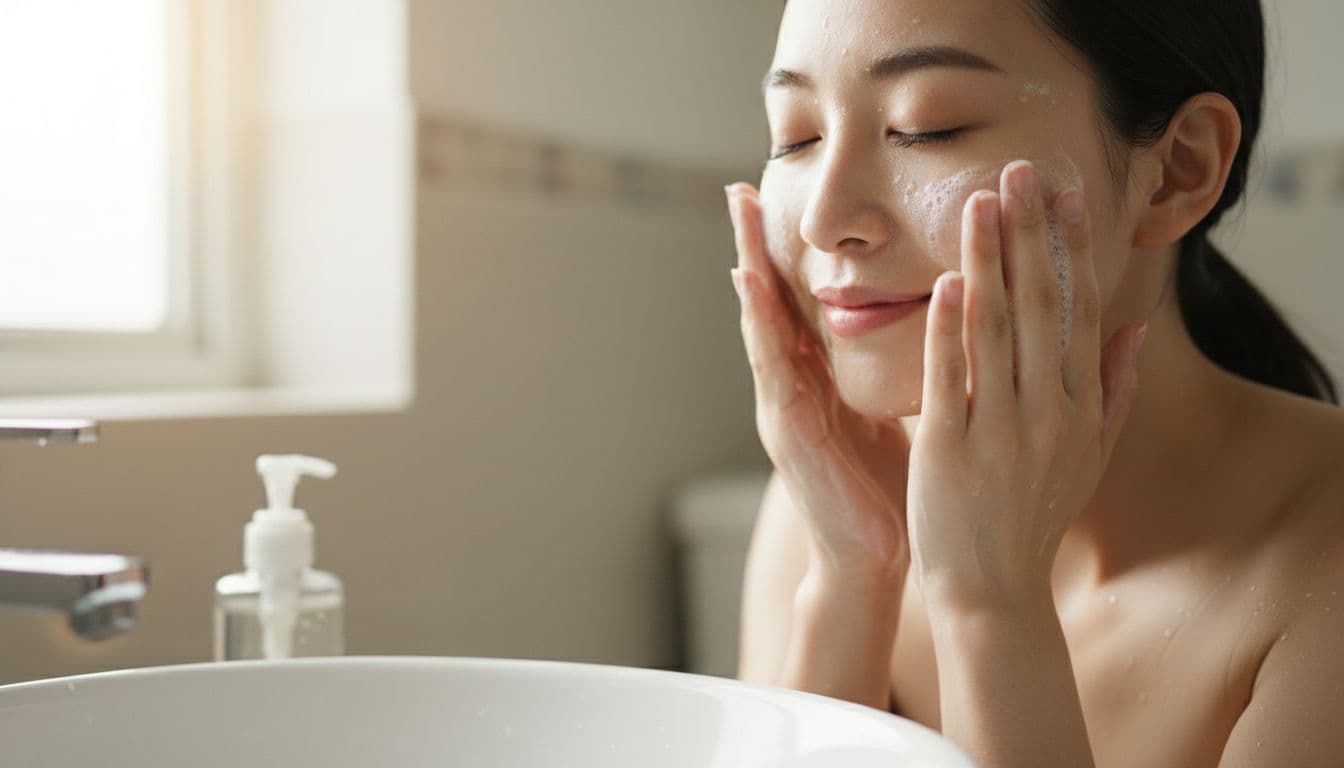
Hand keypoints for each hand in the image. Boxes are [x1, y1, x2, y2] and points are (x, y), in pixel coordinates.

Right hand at [727, 183, 911, 586]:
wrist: (873, 560)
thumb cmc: (889, 489)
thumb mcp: (893, 413)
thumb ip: (894, 372)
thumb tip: (936, 327)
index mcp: (820, 380)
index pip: (804, 304)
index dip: (792, 254)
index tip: (784, 201)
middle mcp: (794, 386)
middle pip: (772, 302)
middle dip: (755, 245)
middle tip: (740, 187)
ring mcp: (782, 406)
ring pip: (762, 322)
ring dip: (747, 265)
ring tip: (736, 214)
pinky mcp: (785, 430)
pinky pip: (770, 365)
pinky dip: (758, 322)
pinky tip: (749, 284)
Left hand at [906, 161, 1146, 608]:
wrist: (991, 588)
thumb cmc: (1034, 516)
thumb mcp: (1089, 456)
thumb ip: (1115, 389)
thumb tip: (1135, 327)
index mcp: (1080, 407)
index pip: (1078, 311)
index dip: (1071, 249)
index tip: (1064, 195)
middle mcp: (1048, 412)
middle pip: (1039, 306)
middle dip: (1030, 233)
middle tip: (1020, 170)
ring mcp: (999, 430)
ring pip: (995, 329)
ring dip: (988, 260)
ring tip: (979, 202)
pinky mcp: (947, 448)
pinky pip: (950, 377)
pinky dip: (948, 328)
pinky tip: (944, 282)